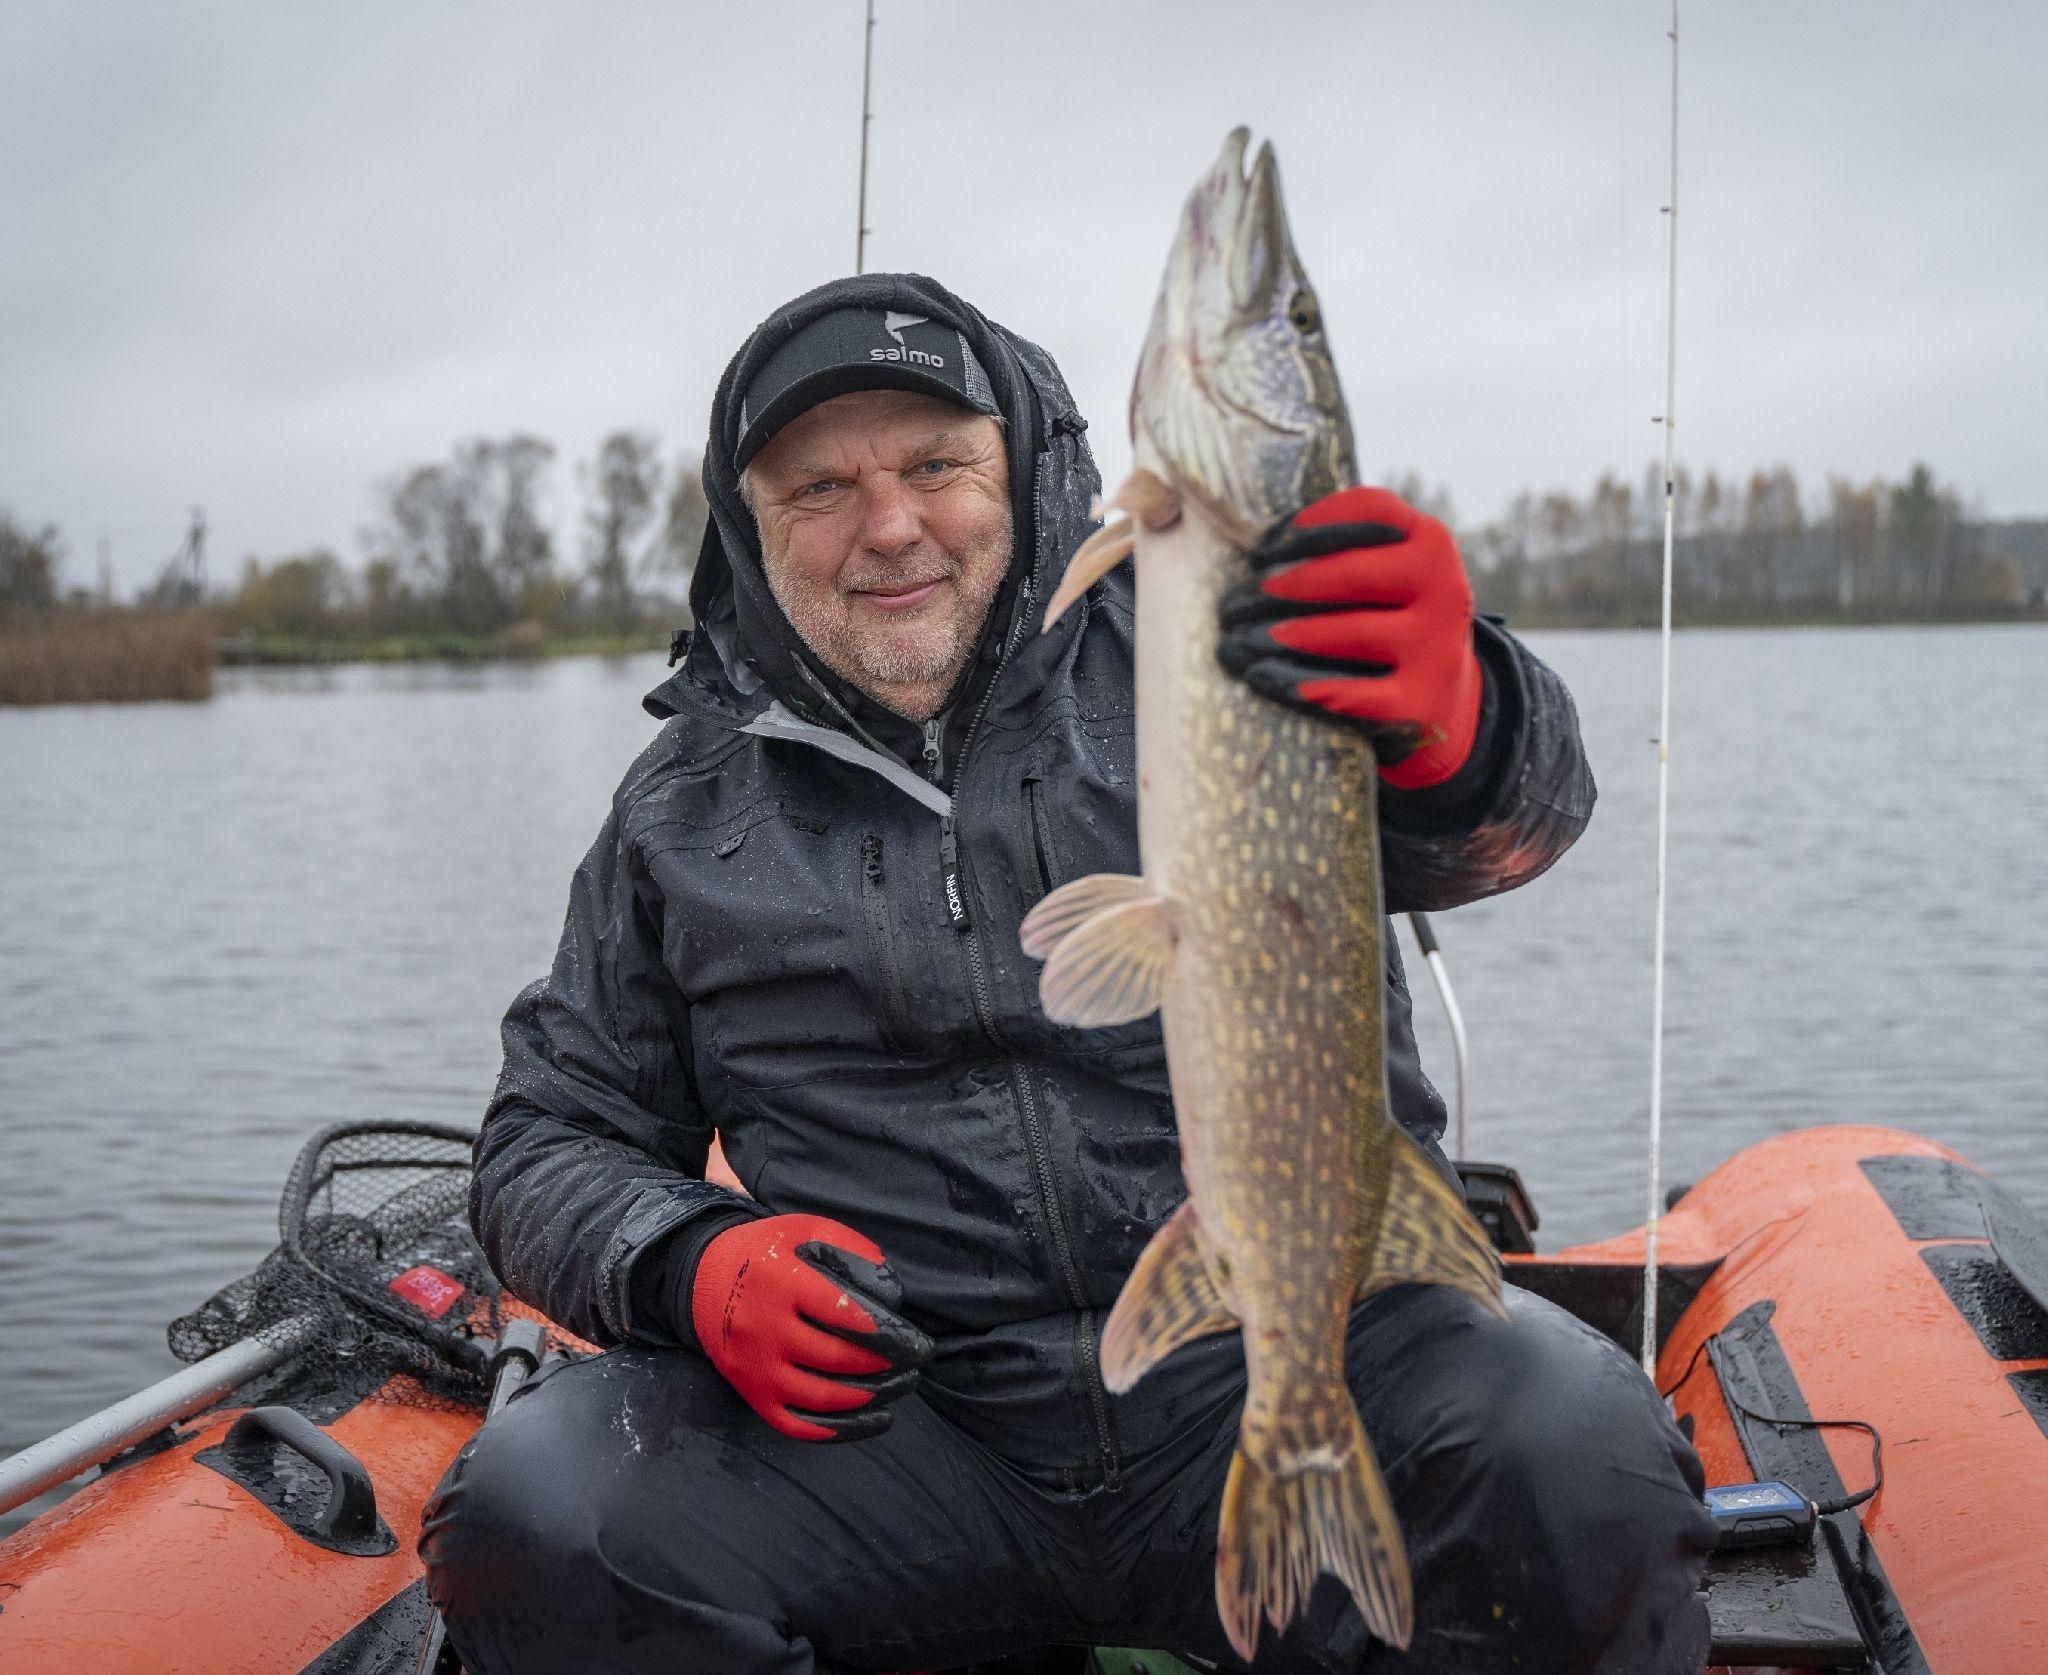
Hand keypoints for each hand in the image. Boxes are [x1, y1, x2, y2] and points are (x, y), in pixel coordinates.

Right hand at [689, 1213, 931, 1441]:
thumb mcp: (805, 1229)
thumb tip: (891, 1291)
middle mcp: (764, 1329)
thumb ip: (852, 1248)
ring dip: (871, 1397)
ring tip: (902, 1384)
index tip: (917, 1342)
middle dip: (886, 1365)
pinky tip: (875, 1418)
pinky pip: (798, 1424)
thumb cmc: (764, 1252)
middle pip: (836, 1358)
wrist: (700, 1280)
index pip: (842, 1313)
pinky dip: (841, 1430)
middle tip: (916, 1362)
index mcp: (780, 1282)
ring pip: (822, 1397)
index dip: (886, 1332)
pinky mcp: (751, 1394)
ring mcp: (755, 1368)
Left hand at [1217, 486, 1482, 788]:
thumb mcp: (1383, 571)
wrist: (1439, 692)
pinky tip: (1262, 678)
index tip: (1260, 548)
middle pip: (1355, 573)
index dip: (1312, 522)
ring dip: (1285, 636)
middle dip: (1284, 587)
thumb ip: (1340, 547)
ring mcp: (1437, 647)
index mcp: (1430, 542)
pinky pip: (1355, 695)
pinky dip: (1303, 686)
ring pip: (1354, 632)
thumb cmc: (1385, 616)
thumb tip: (1248, 542)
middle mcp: (1444, 588)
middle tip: (1232, 605)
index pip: (1370, 512)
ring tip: (1236, 642)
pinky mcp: (1421, 703)